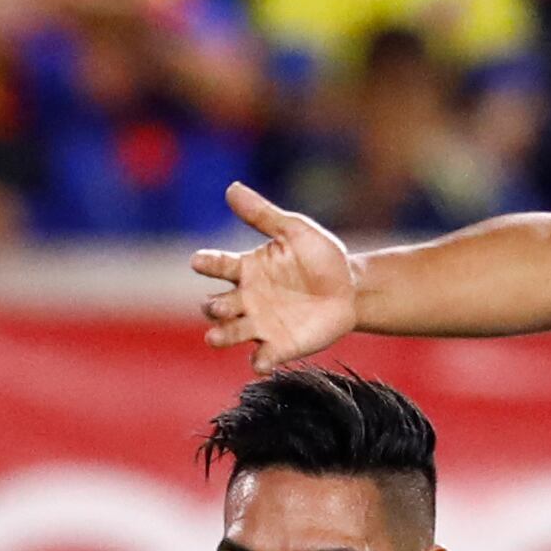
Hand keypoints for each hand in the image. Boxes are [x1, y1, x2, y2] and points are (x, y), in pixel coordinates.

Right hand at [190, 182, 359, 370]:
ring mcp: (261, 324)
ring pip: (231, 333)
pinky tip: (261, 361)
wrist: (351, 288)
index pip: (218, 266)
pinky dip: (259, 361)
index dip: (206, 263)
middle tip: (216, 305)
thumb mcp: (295, 231)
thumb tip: (232, 188)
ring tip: (215, 337)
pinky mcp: (280, 346)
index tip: (198, 261)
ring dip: (221, 336)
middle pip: (217, 306)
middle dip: (213, 307)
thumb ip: (263, 215)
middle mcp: (247, 299)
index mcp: (247, 269)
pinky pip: (263, 357)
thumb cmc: (320, 256)